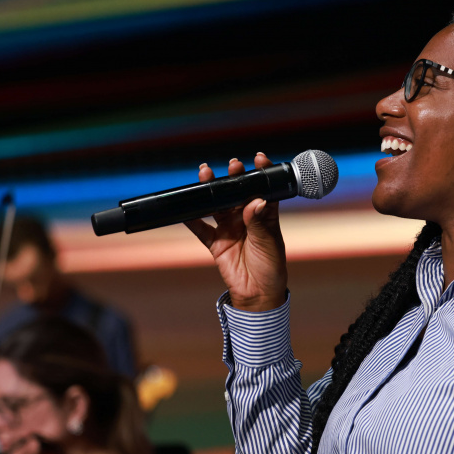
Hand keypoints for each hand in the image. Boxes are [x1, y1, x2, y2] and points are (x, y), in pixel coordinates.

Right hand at [184, 154, 287, 311]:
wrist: (257, 295)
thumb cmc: (271, 267)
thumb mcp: (268, 243)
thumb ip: (259, 222)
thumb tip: (256, 201)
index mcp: (265, 215)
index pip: (263, 190)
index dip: (261, 174)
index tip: (259, 158)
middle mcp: (246, 218)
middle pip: (237, 193)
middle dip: (233, 178)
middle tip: (232, 165)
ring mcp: (229, 229)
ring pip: (217, 205)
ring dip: (210, 191)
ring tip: (204, 174)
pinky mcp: (215, 243)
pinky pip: (200, 228)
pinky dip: (191, 218)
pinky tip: (183, 208)